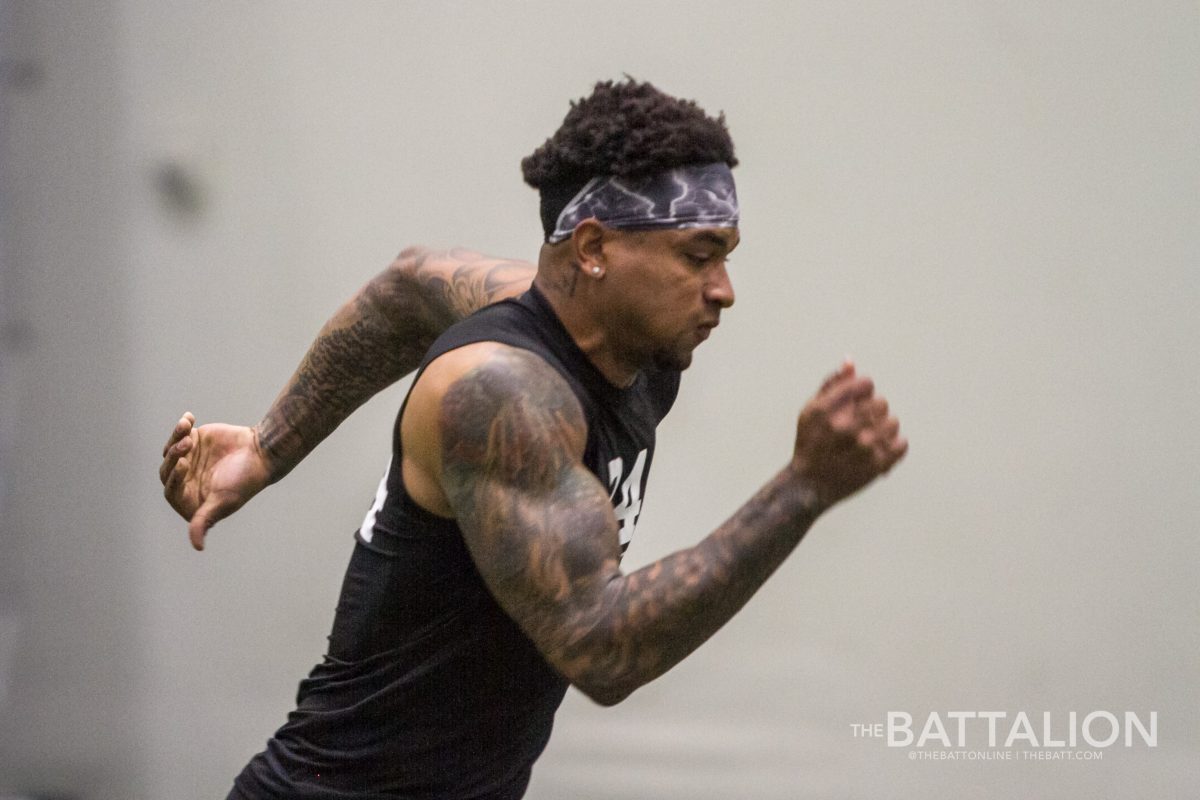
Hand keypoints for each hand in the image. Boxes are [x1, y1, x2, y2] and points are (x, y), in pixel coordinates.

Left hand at [159, 412, 272, 550]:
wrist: (261, 451)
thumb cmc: (245, 480)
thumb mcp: (222, 502)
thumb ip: (203, 520)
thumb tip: (197, 547)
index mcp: (192, 499)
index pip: (170, 491)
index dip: (173, 478)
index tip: (184, 464)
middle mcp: (188, 481)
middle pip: (167, 470)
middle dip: (174, 456)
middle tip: (188, 446)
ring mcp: (189, 460)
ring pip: (170, 450)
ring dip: (176, 439)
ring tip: (188, 428)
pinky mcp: (195, 441)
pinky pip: (180, 434)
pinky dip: (181, 426)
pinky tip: (188, 418)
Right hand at [789, 359, 907, 512]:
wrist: (809, 486)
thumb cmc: (810, 443)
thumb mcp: (811, 411)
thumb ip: (831, 385)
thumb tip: (851, 362)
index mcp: (826, 410)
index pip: (865, 384)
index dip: (863, 391)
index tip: (856, 403)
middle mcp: (844, 426)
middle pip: (881, 402)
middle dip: (873, 410)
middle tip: (862, 423)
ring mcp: (862, 447)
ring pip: (893, 422)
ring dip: (884, 428)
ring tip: (869, 438)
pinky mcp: (876, 465)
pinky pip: (902, 444)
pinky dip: (894, 445)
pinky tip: (879, 449)